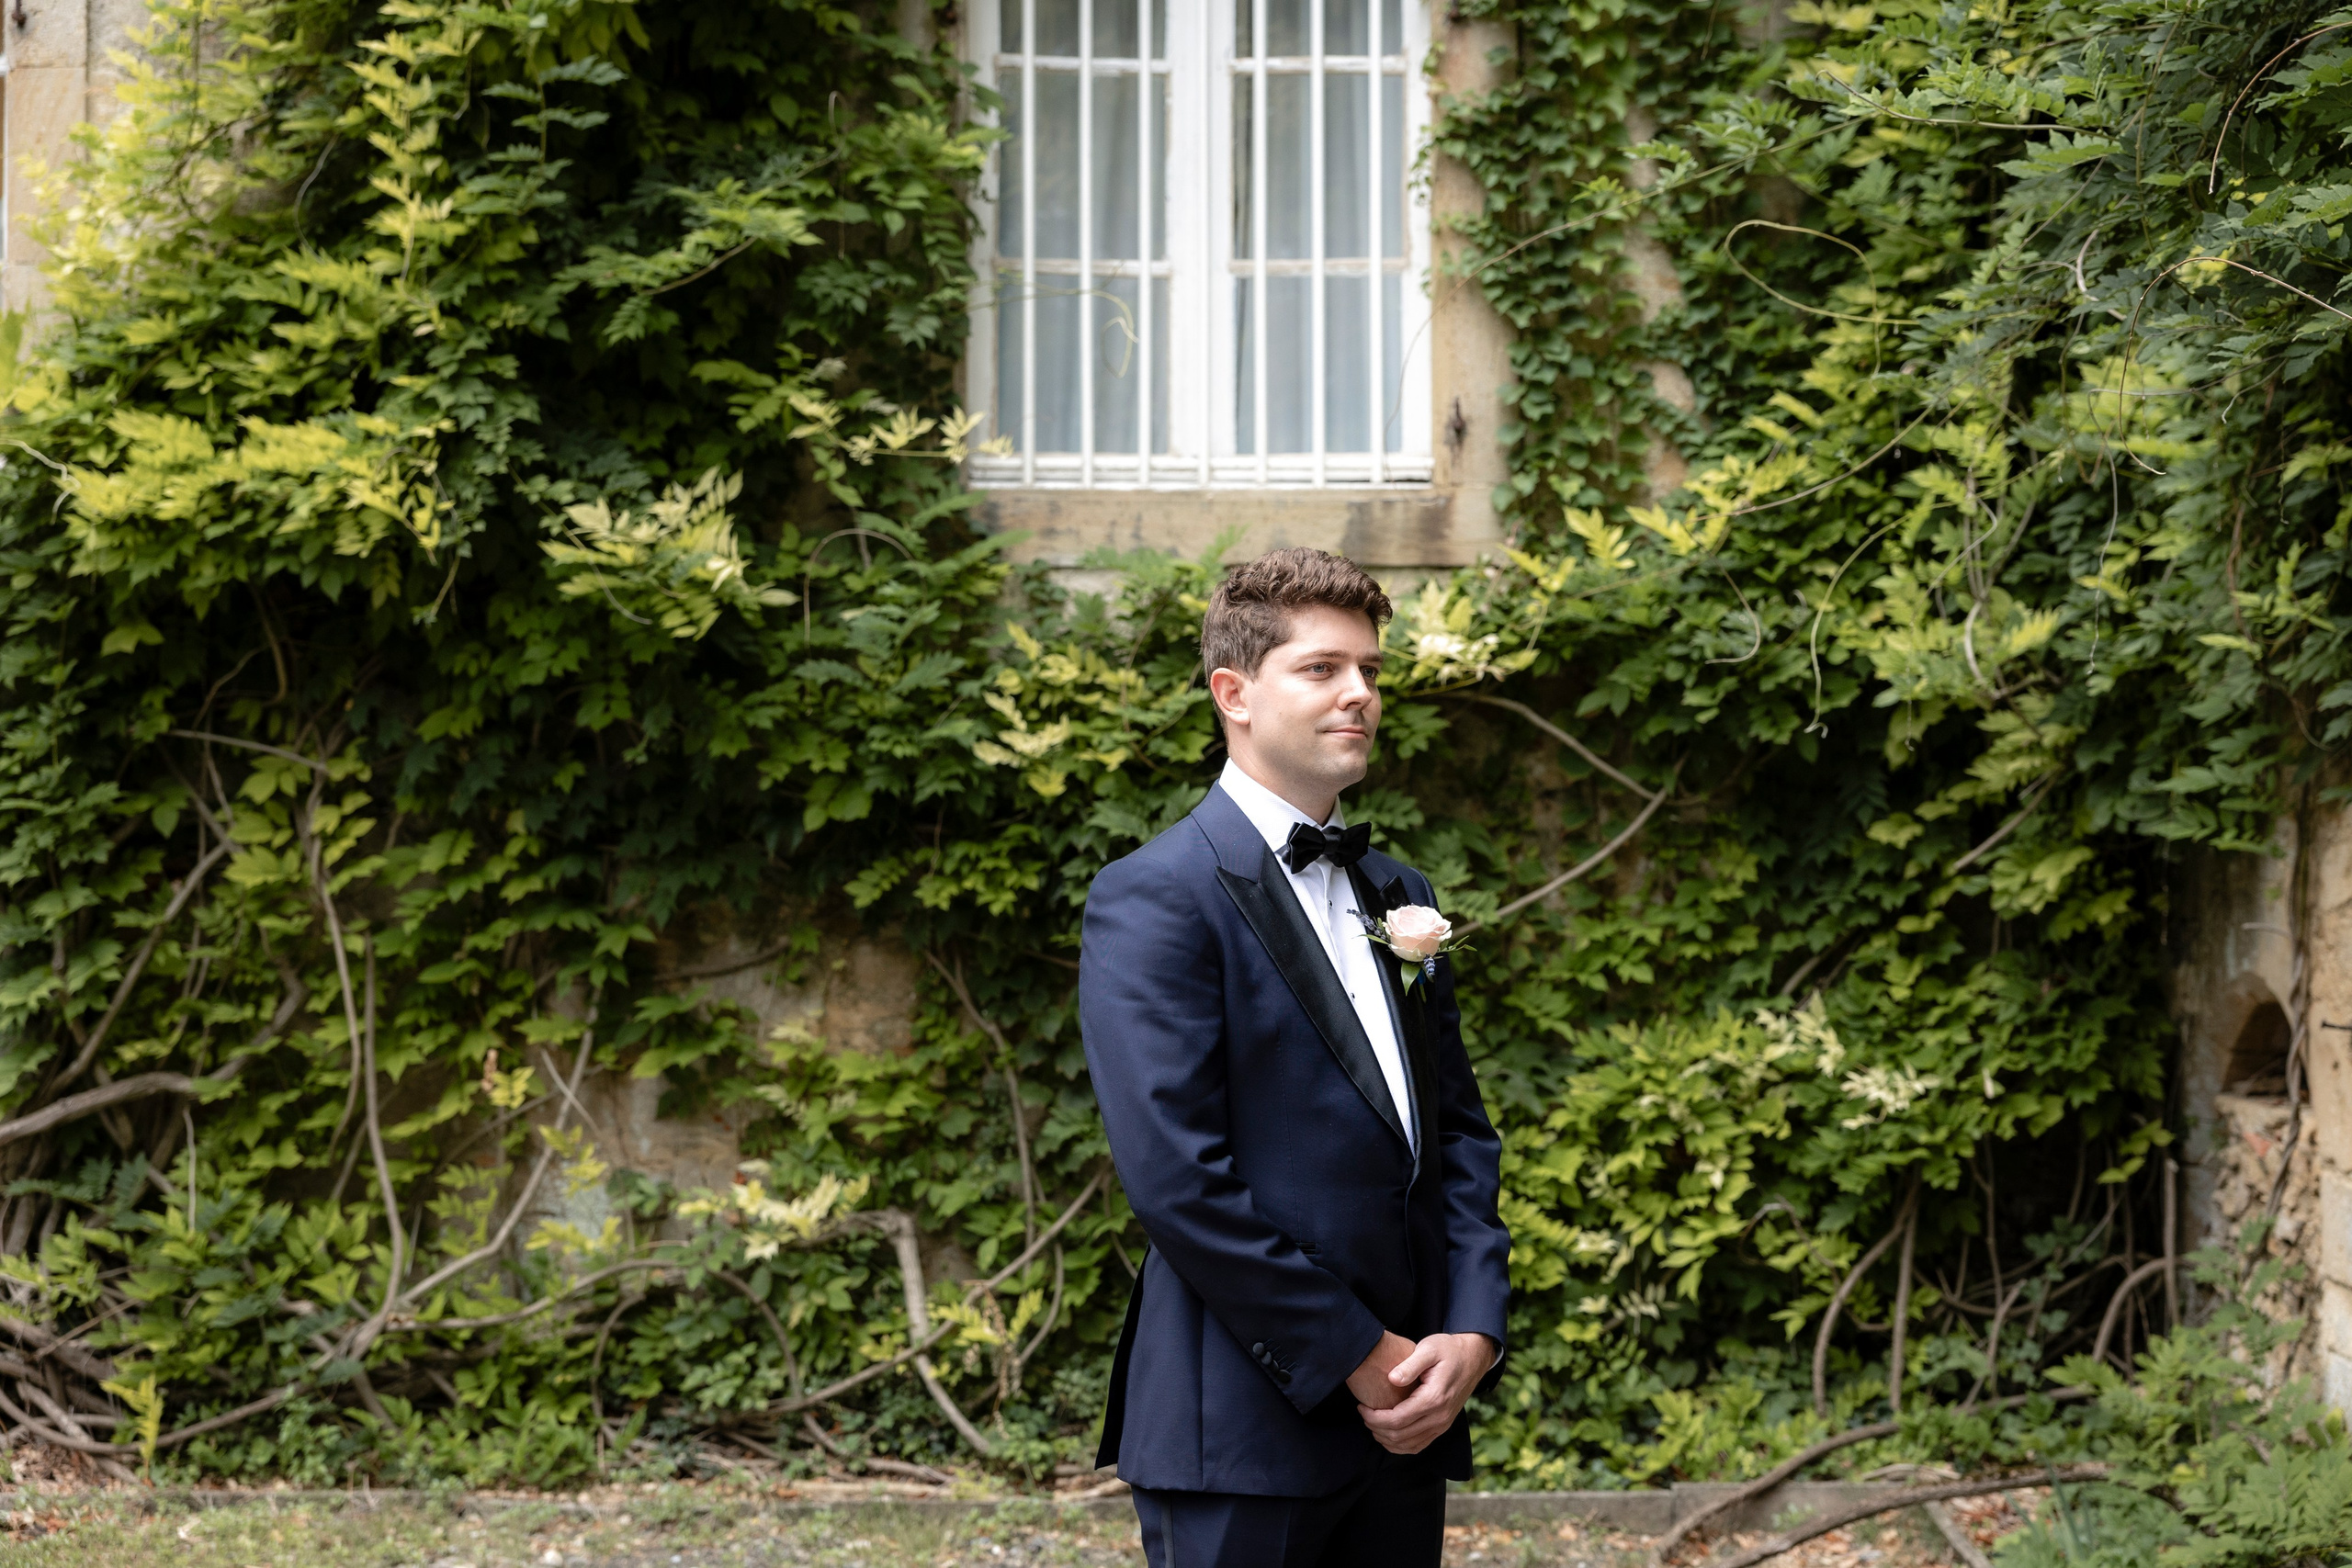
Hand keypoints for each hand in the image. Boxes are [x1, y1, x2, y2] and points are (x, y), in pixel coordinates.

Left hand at [1357, 1333, 1495, 1454]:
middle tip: (1363, 1413)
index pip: (1396, 1420)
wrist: (1473, 1358)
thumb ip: (1410, 1364)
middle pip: (1400, 1435)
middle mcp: (1439, 1417)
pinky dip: (1400, 1446)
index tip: (1361, 1406)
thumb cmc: (1448, 1350)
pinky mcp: (1442, 1427)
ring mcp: (1442, 1424)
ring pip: (1408, 1446)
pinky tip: (1387, 1434)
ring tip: (1371, 1423)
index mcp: (1434, 1399)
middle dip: (1376, 1428)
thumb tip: (1391, 1379)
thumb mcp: (1428, 1348)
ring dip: (1386, 1439)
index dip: (1374, 1417)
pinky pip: (1418, 1446)